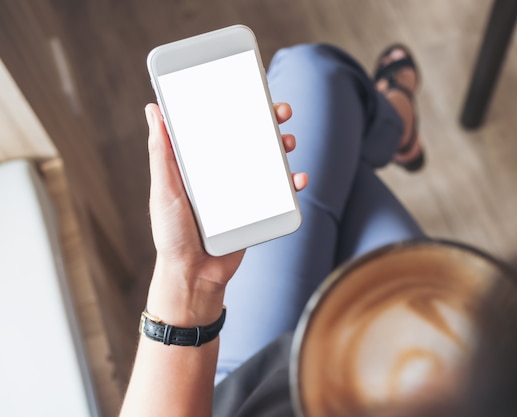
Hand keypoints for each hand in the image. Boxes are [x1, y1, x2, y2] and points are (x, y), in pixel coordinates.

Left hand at [144, 102, 306, 324]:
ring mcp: (240, 193)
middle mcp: (221, 174)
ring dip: (282, 148)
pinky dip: (292, 184)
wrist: (193, 276)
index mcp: (199, 165)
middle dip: (267, 123)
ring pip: (267, 162)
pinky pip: (278, 193)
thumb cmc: (171, 234)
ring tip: (289, 141)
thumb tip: (153, 110)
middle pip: (248, 140)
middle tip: (281, 111)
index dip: (235, 107)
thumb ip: (162, 153)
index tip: (249, 90)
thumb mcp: (163, 189)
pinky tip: (299, 179)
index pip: (219, 128)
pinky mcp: (255, 211)